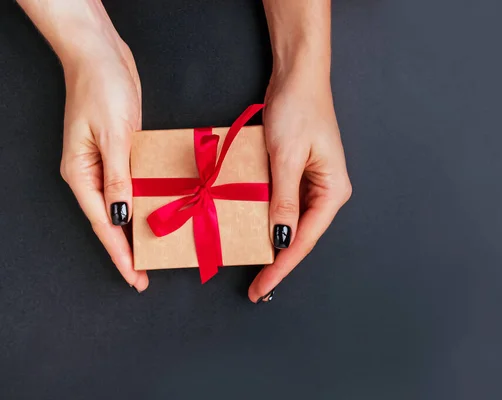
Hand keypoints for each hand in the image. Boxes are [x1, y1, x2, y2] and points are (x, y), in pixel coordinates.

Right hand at [59, 39, 148, 291]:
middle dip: (128, 249)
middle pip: (111, 220)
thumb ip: (119, 178)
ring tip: (156, 252)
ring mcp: (107, 164)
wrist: (102, 56)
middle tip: (147, 274)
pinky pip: (134, 185)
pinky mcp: (122, 153)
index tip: (134, 277)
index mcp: (81, 173)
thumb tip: (121, 216)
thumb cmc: (102, 88)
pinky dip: (144, 200)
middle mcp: (92, 174)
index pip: (103, 224)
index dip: (120, 254)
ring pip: (123, 205)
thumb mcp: (113, 135)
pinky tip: (159, 211)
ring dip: (138, 228)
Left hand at [248, 71, 351, 301]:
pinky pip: (283, 204)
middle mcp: (326, 191)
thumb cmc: (298, 109)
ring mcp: (312, 183)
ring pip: (290, 222)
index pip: (304, 238)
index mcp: (332, 190)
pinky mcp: (297, 174)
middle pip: (300, 235)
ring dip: (272, 241)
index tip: (262, 286)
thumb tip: (281, 239)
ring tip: (254, 266)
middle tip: (256, 285)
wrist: (297, 75)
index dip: (282, 266)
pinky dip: (268, 218)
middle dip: (278, 260)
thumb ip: (284, 201)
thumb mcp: (287, 158)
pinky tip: (254, 231)